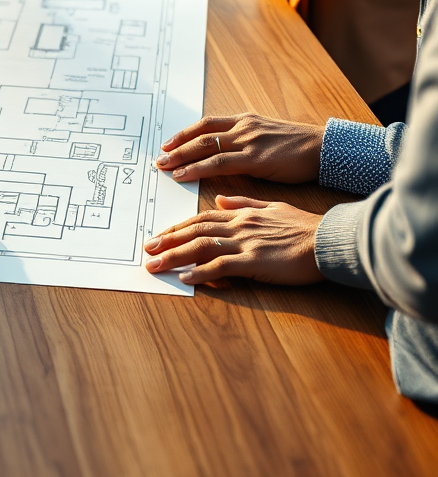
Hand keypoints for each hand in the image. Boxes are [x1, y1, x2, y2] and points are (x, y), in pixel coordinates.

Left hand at [144, 195, 322, 285]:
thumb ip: (244, 203)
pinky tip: (185, 278)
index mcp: (241, 213)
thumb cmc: (305, 227)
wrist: (329, 240)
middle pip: (194, 231)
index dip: (178, 227)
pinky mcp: (255, 261)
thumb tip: (220, 198)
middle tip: (147, 249)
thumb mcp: (272, 207)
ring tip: (155, 265)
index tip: (161, 234)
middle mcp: (238, 225)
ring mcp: (245, 243)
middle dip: (167, 240)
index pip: (201, 218)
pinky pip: (221, 266)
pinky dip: (201, 272)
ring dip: (174, 256)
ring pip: (200, 247)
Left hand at [156, 113, 324, 184]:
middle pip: (200, 135)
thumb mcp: (267, 138)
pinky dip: (197, 169)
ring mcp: (247, 142)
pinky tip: (184, 175)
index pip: (206, 124)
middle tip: (159, 158)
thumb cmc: (299, 149)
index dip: (184, 134)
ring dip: (181, 158)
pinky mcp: (254, 159)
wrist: (325, 149)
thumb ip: (245, 143)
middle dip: (177, 147)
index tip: (167, 143)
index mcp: (244, 121)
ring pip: (204, 147)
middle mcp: (242, 127)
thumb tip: (226, 154)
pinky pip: (218, 163)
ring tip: (165, 167)